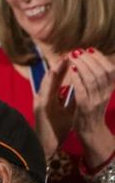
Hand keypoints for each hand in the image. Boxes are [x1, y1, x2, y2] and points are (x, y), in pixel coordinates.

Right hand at [34, 56, 73, 158]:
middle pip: (51, 78)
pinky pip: (45, 93)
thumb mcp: (69, 111)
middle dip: (60, 65)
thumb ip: (74, 99)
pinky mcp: (39, 109)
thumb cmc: (57, 129)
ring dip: (54, 71)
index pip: (59, 79)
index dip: (66, 67)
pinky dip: (49, 83)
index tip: (75, 57)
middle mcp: (44, 98)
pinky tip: (54, 74)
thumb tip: (84, 86)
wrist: (46, 146)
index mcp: (52, 98)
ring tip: (62, 60)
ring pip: (47, 83)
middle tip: (69, 53)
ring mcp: (40, 102)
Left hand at [68, 48, 114, 166]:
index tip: (89, 49)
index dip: (100, 58)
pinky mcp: (85, 108)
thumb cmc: (92, 112)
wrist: (91, 133)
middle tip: (78, 51)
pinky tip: (72, 71)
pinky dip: (78, 79)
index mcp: (109, 90)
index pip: (109, 70)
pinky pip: (83, 91)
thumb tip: (96, 63)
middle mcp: (105, 94)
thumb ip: (100, 81)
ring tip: (73, 57)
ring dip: (82, 66)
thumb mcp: (100, 95)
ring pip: (92, 79)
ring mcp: (96, 101)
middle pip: (101, 72)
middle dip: (89, 59)